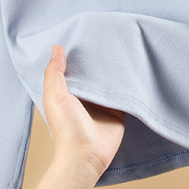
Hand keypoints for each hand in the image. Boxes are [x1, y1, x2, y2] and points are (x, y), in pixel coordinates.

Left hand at [42, 44, 125, 180]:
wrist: (87, 155)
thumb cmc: (67, 128)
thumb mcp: (54, 96)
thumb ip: (54, 73)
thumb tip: (56, 47)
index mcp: (67, 92)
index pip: (73, 67)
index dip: (77, 53)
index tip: (85, 33)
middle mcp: (85, 96)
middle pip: (93, 72)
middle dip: (98, 58)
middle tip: (108, 36)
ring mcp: (103, 103)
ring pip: (110, 80)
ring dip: (115, 69)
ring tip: (123, 47)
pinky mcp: (119, 110)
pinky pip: (125, 92)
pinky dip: (129, 83)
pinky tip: (134, 68)